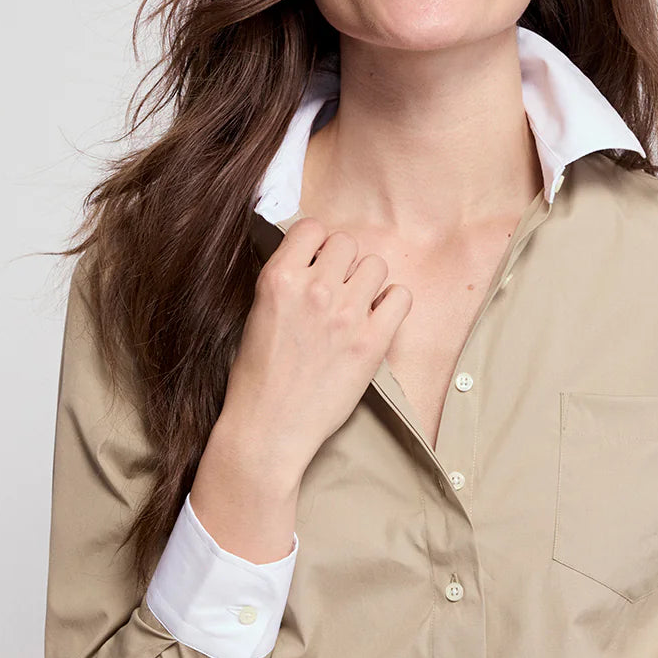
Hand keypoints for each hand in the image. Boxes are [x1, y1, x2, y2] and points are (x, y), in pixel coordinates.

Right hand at [219, 216, 412, 475]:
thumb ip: (285, 283)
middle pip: (347, 243)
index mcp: (278, 280)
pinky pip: (400, 297)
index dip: (316, 243)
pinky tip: (376, 319)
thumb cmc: (256, 378)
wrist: (269, 429)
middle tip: (335, 288)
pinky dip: (392, 304)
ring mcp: (346, 315)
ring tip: (355, 305)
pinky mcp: (372, 342)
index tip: (315, 261)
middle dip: (342, 262)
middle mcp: (314, 290)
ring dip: (367, 281)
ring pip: (375, 265)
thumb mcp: (256, 315)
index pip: (312, 227)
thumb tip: (308, 259)